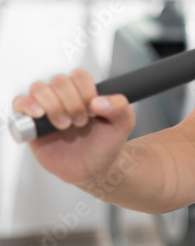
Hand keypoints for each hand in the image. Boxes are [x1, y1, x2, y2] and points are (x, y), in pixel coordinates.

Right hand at [12, 69, 135, 185]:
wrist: (94, 169)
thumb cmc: (106, 143)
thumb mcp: (124, 124)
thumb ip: (120, 107)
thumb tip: (98, 101)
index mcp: (84, 91)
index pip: (79, 76)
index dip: (86, 91)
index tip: (93, 110)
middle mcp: (64, 96)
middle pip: (59, 81)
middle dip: (72, 102)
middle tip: (81, 122)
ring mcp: (46, 108)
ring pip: (39, 88)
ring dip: (53, 105)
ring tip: (65, 125)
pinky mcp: (32, 123)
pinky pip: (20, 103)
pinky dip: (27, 105)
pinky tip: (40, 115)